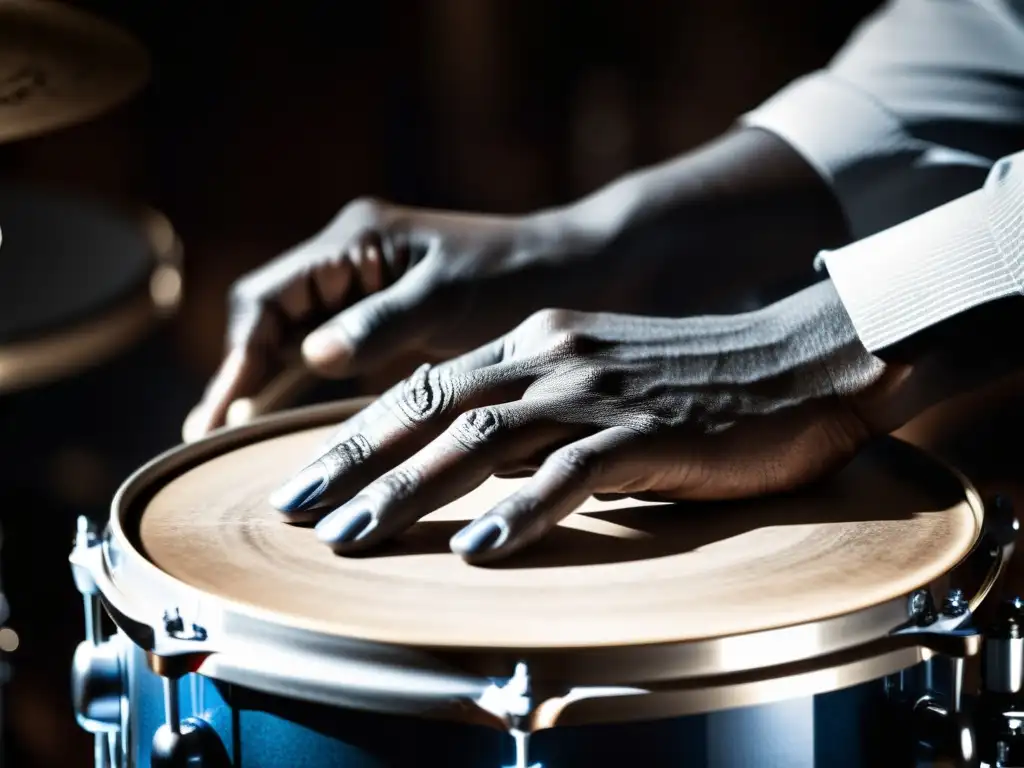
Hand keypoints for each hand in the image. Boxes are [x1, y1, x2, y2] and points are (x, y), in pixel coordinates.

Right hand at [182, 197, 618, 441]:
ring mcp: (368, 293)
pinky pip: (332, 357)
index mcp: (356, 243)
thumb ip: (379, 323)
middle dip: (240, 376)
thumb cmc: (518, 276)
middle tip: (207, 439)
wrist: (575, 269)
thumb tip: (308, 357)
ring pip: (295, 341)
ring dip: (265, 386)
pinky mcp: (391, 323)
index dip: (239, 356)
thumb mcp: (450, 298)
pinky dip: (307, 390)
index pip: (267, 300)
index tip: (223, 415)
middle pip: (270, 321)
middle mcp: (351, 263)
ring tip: (232, 442)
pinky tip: (291, 428)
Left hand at [269, 280, 912, 563]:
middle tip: (296, 514)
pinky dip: (517, 513)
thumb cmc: (697, 379)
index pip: (425, 387)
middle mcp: (551, 356)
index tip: (307, 480)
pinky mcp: (646, 432)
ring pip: (479, 441)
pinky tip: (474, 549)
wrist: (800, 360)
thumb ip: (532, 405)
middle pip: (431, 411)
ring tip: (354, 539)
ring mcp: (596, 392)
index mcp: (535, 340)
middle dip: (355, 465)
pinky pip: (567, 474)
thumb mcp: (596, 375)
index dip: (357, 435)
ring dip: (408, 492)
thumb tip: (468, 458)